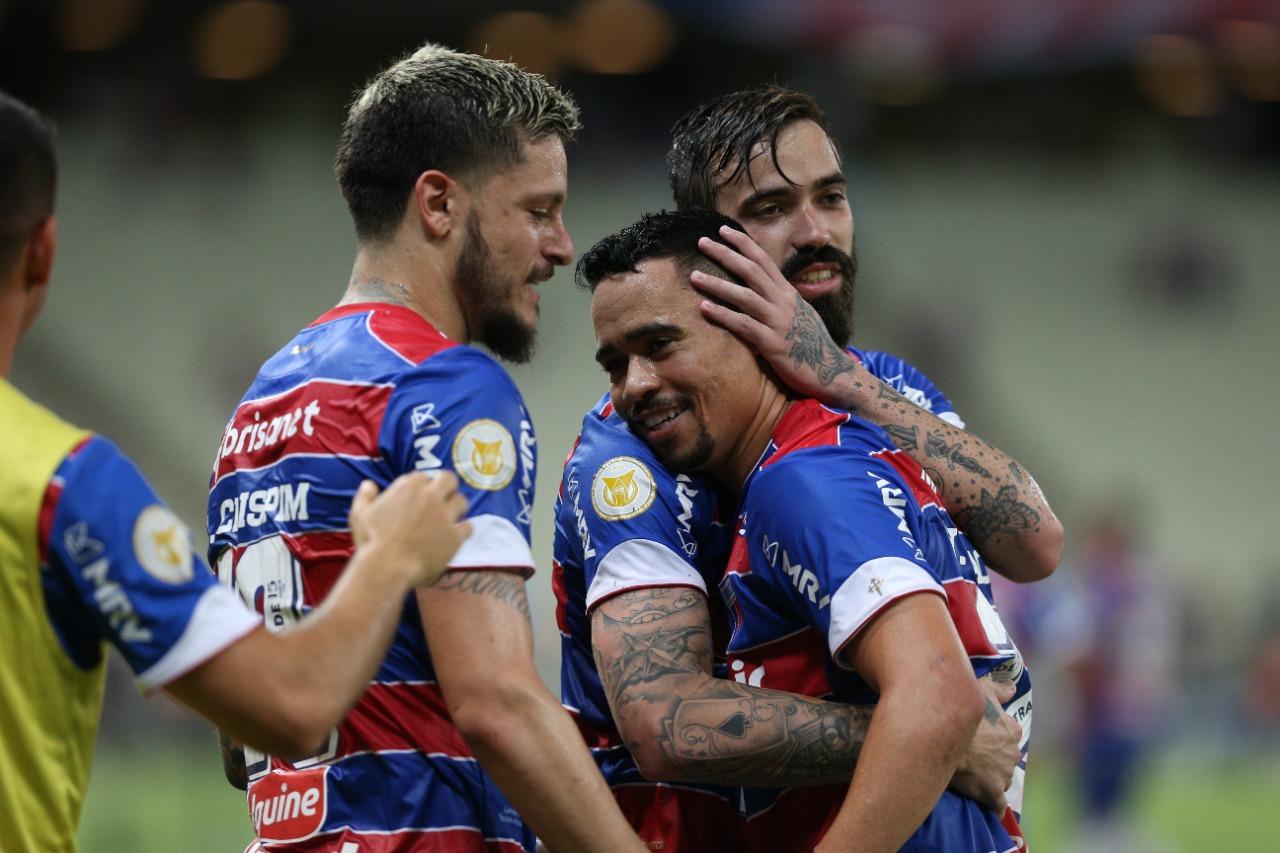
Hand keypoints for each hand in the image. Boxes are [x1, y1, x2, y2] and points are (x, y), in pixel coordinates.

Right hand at [348, 471, 471, 587]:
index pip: (423, 477)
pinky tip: (456, 536)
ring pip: (462, 502)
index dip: (422, 486)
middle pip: (449, 480)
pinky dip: (463, 531)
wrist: (387, 568)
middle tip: (444, 498)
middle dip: (447, 487)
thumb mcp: (360, 515)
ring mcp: (445, 516)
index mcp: (409, 487)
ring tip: (450, 518)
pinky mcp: (455, 536)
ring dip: (457, 508)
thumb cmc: (372, 542)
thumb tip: (368, 485)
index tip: (419, 496)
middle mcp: (430, 496)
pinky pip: (468, 527)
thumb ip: (365, 496)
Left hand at [691, 225, 855, 399]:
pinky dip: (723, 315)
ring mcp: (778, 321)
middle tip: (702, 242)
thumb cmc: (811, 346)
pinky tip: (704, 308)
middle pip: (751, 270)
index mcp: (788, 293)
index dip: (743, 243)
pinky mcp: (772, 343)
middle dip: (725, 254)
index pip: (764, 260)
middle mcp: (783, 302)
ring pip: (744, 296)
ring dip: (717, 284)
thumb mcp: (798, 315)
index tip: (723, 230)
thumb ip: (779, 302)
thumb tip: (762, 292)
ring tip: (694, 276)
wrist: (831, 373)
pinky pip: (744, 325)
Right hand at [948, 677, 1019, 811]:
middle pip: (1006, 757)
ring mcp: (1004, 774)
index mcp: (1012, 730)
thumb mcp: (982, 690)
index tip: (980, 735)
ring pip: (1002, 777)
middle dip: (994, 757)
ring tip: (972, 773)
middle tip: (974, 754)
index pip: (1009, 734)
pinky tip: (985, 801)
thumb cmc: (963, 712)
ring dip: (991, 777)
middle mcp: (1014, 752)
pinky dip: (993, 803)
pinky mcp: (993, 792)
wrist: (944, 738)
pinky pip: (997, 803)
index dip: (994, 734)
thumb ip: (1000, 689)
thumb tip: (1013, 688)